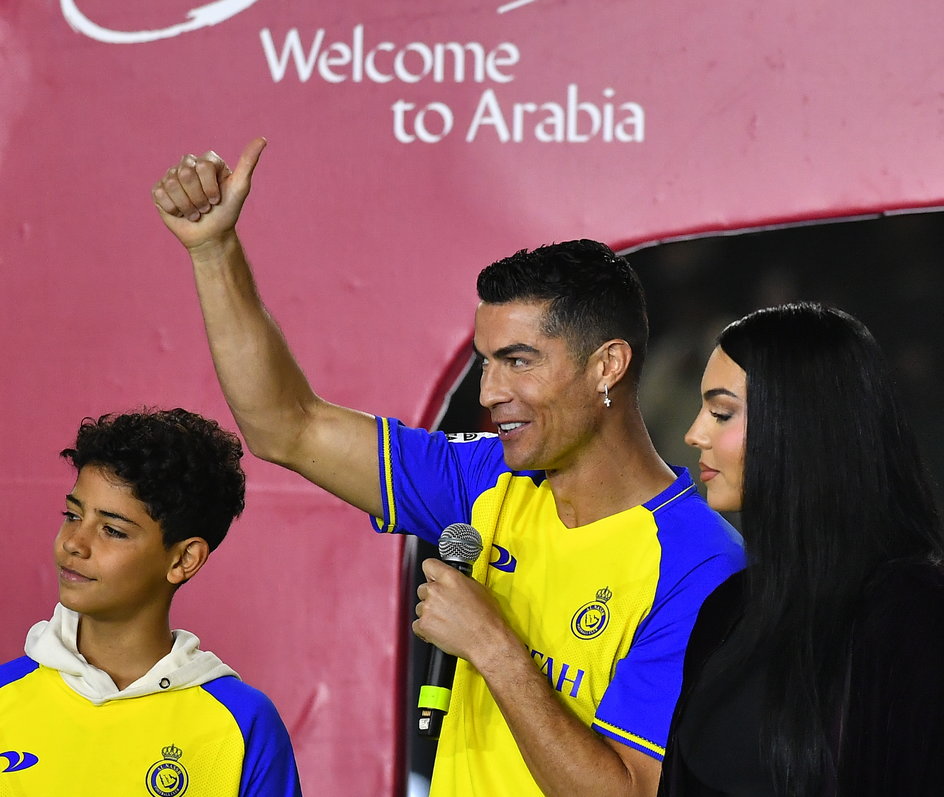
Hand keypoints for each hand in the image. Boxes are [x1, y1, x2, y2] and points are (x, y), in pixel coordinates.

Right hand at [152, 137, 266, 250]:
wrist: (211, 236)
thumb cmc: (227, 212)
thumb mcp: (240, 187)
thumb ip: (248, 162)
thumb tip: (262, 139)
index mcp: (207, 161)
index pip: (204, 166)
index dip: (210, 188)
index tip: (217, 200)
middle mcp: (188, 165)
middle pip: (186, 174)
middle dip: (199, 198)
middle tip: (206, 208)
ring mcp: (172, 176)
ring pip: (172, 185)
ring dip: (187, 206)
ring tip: (195, 212)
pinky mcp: (159, 190)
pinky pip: (160, 194)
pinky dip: (174, 209)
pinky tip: (181, 213)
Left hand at [413, 558, 512, 665]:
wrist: (486, 640)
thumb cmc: (486, 618)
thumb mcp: (478, 589)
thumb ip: (459, 581)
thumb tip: (453, 582)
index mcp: (450, 578)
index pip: (429, 565)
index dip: (432, 573)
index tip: (434, 578)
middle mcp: (436, 591)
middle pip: (423, 588)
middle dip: (432, 596)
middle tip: (445, 606)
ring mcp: (428, 608)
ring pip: (420, 607)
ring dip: (430, 613)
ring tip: (446, 620)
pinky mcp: (424, 625)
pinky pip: (417, 624)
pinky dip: (426, 628)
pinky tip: (440, 629)